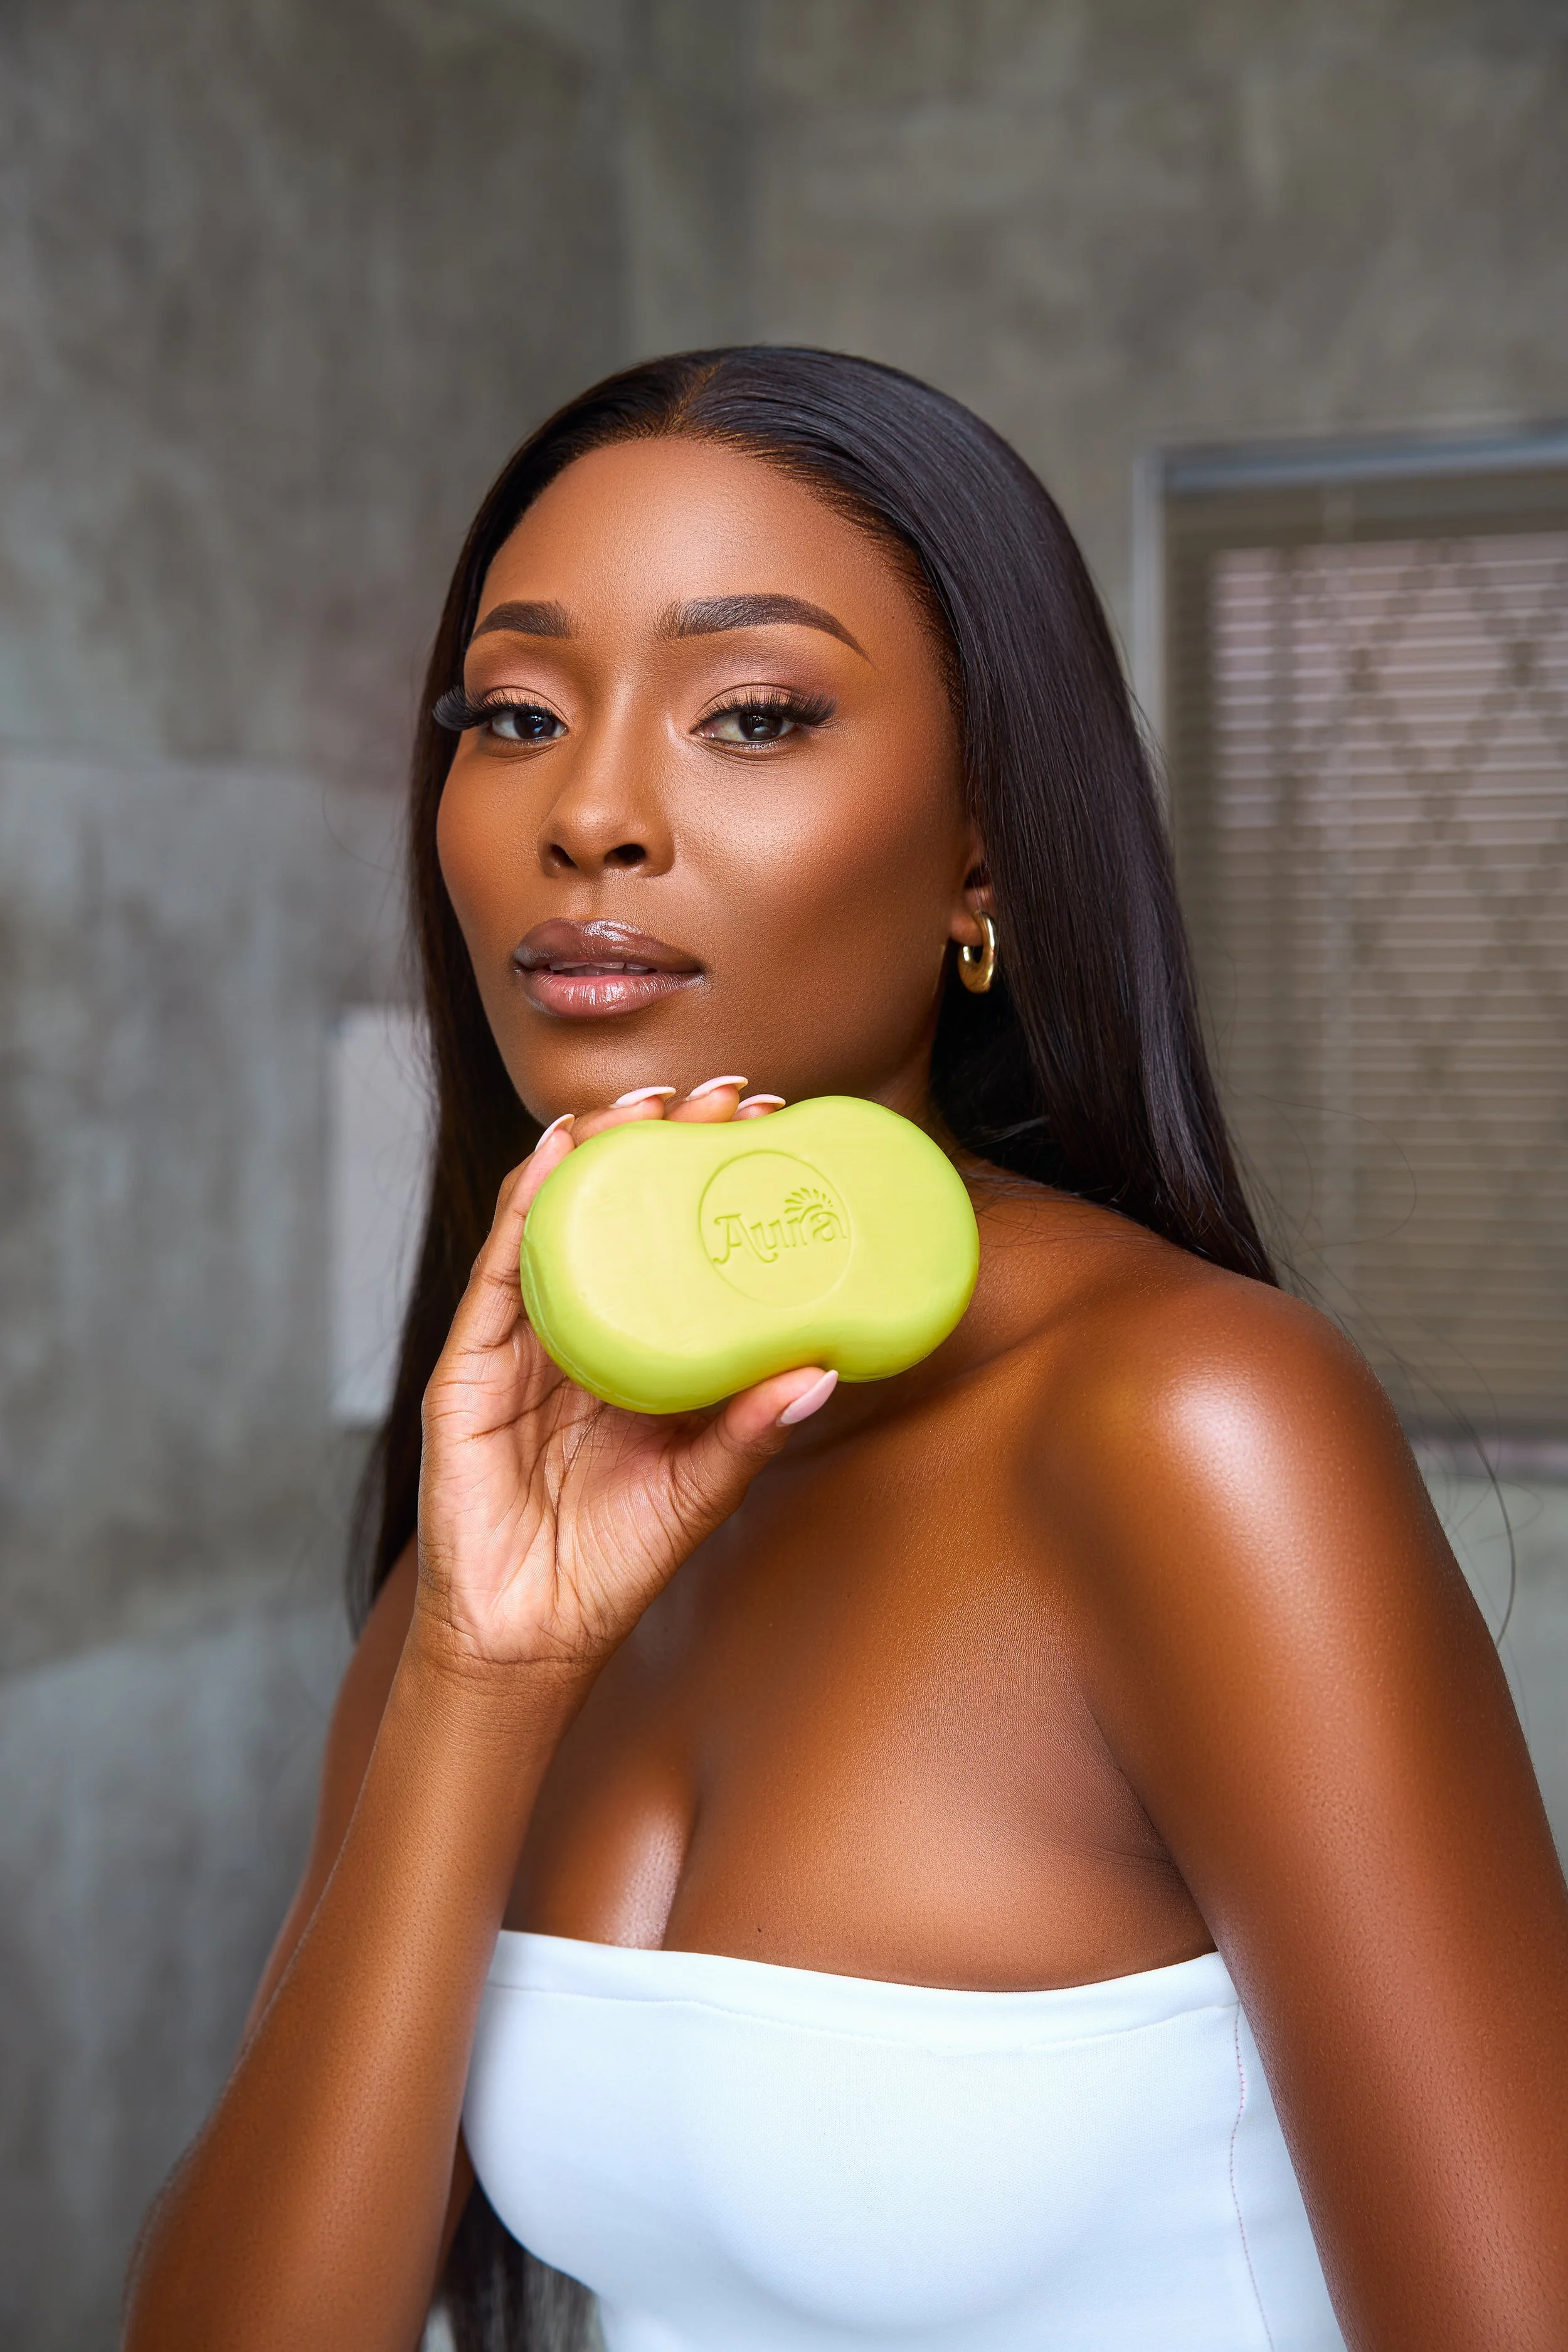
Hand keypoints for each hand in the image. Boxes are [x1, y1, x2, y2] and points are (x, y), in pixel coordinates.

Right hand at [413, 1080, 834, 1680]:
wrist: (527, 1638)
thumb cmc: (610, 1566)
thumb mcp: (697, 1489)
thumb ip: (748, 1431)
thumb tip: (821, 1370)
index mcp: (637, 1359)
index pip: (679, 1246)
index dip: (714, 1182)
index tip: (768, 1124)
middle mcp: (579, 1338)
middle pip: (622, 1217)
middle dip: (664, 1145)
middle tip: (720, 1092)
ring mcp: (519, 1347)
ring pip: (558, 1224)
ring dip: (597, 1154)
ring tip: (643, 1101)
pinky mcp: (468, 1367)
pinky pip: (499, 1273)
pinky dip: (523, 1207)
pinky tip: (553, 1154)